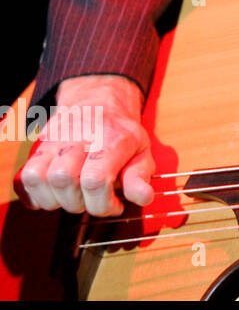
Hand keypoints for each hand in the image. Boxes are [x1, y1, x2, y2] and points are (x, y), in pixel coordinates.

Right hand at [16, 75, 155, 215]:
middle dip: (77, 203)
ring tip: (72, 198)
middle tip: (91, 201)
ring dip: (53, 200)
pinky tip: (52, 196)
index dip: (102, 203)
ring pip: (38, 177)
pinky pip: (23, 176)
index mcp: (111, 138)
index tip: (114, 206)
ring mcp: (55, 139)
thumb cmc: (120, 134)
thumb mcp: (141, 151)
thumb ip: (140, 177)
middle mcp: (79, 136)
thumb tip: (144, 197)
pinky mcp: (39, 146)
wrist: (100, 104)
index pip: (95, 179)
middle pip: (63, 180)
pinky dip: (32, 194)